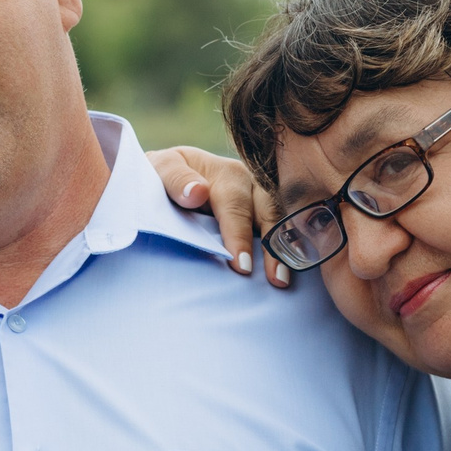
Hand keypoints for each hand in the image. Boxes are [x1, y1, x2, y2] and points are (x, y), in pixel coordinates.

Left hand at [147, 145, 293, 287]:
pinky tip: (290, 271)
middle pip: (268, 213)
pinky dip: (288, 249)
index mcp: (226, 174)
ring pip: (280, 221)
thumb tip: (198, 193)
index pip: (235, 207)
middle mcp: (252, 185)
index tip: (240, 265)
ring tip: (283, 280)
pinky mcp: (265, 216)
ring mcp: (262, 201)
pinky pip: (281, 231)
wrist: (167, 178)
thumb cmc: (161, 176)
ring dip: (285, 250)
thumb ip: (175, 178)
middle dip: (272, 247)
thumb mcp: (160, 169)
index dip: (238, 236)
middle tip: (276, 279)